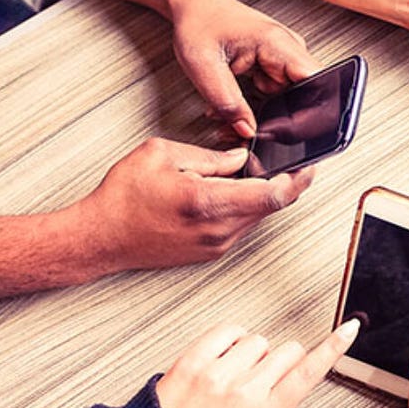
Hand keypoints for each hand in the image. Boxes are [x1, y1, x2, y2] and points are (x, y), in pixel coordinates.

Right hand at [75, 138, 312, 270]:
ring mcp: (216, 245)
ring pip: (258, 217)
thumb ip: (209, 156)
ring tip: (252, 172)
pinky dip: (245, 207)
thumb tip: (241, 158)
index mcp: (209, 202)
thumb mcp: (161, 155)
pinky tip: (231, 191)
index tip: (308, 165)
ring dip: (263, 196)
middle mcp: (218, 230)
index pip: (274, 195)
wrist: (100, 238)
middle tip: (287, 161)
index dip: (298, 179)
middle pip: (272, 207)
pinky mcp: (210, 252)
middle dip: (284, 182)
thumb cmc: (122, 197)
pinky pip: (241, 226)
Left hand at [156, 320, 357, 407]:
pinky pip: (228, 330)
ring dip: (256, 353)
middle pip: (288, 350)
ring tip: (238, 375)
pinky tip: (225, 359)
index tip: (349, 330)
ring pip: (259, 340)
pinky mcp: (194, 359)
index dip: (333, 348)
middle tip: (266, 382)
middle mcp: (244, 391)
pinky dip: (232, 338)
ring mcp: (218, 373)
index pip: (308, 373)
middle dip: (285, 361)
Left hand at [169, 0, 320, 137]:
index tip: (283, 130)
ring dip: (264, 114)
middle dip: (278, 120)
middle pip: (304, 97)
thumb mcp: (203, 67)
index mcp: (277, 43)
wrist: (193, 6)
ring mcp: (284, 59)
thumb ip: (227, 103)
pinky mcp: (276, 67)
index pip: (317, 83)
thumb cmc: (198, 23)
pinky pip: (276, 96)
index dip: (307, 113)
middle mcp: (287, 50)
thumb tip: (248, 131)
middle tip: (245, 126)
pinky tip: (237, 103)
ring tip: (231, 112)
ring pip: (288, 101)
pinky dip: (257, 105)